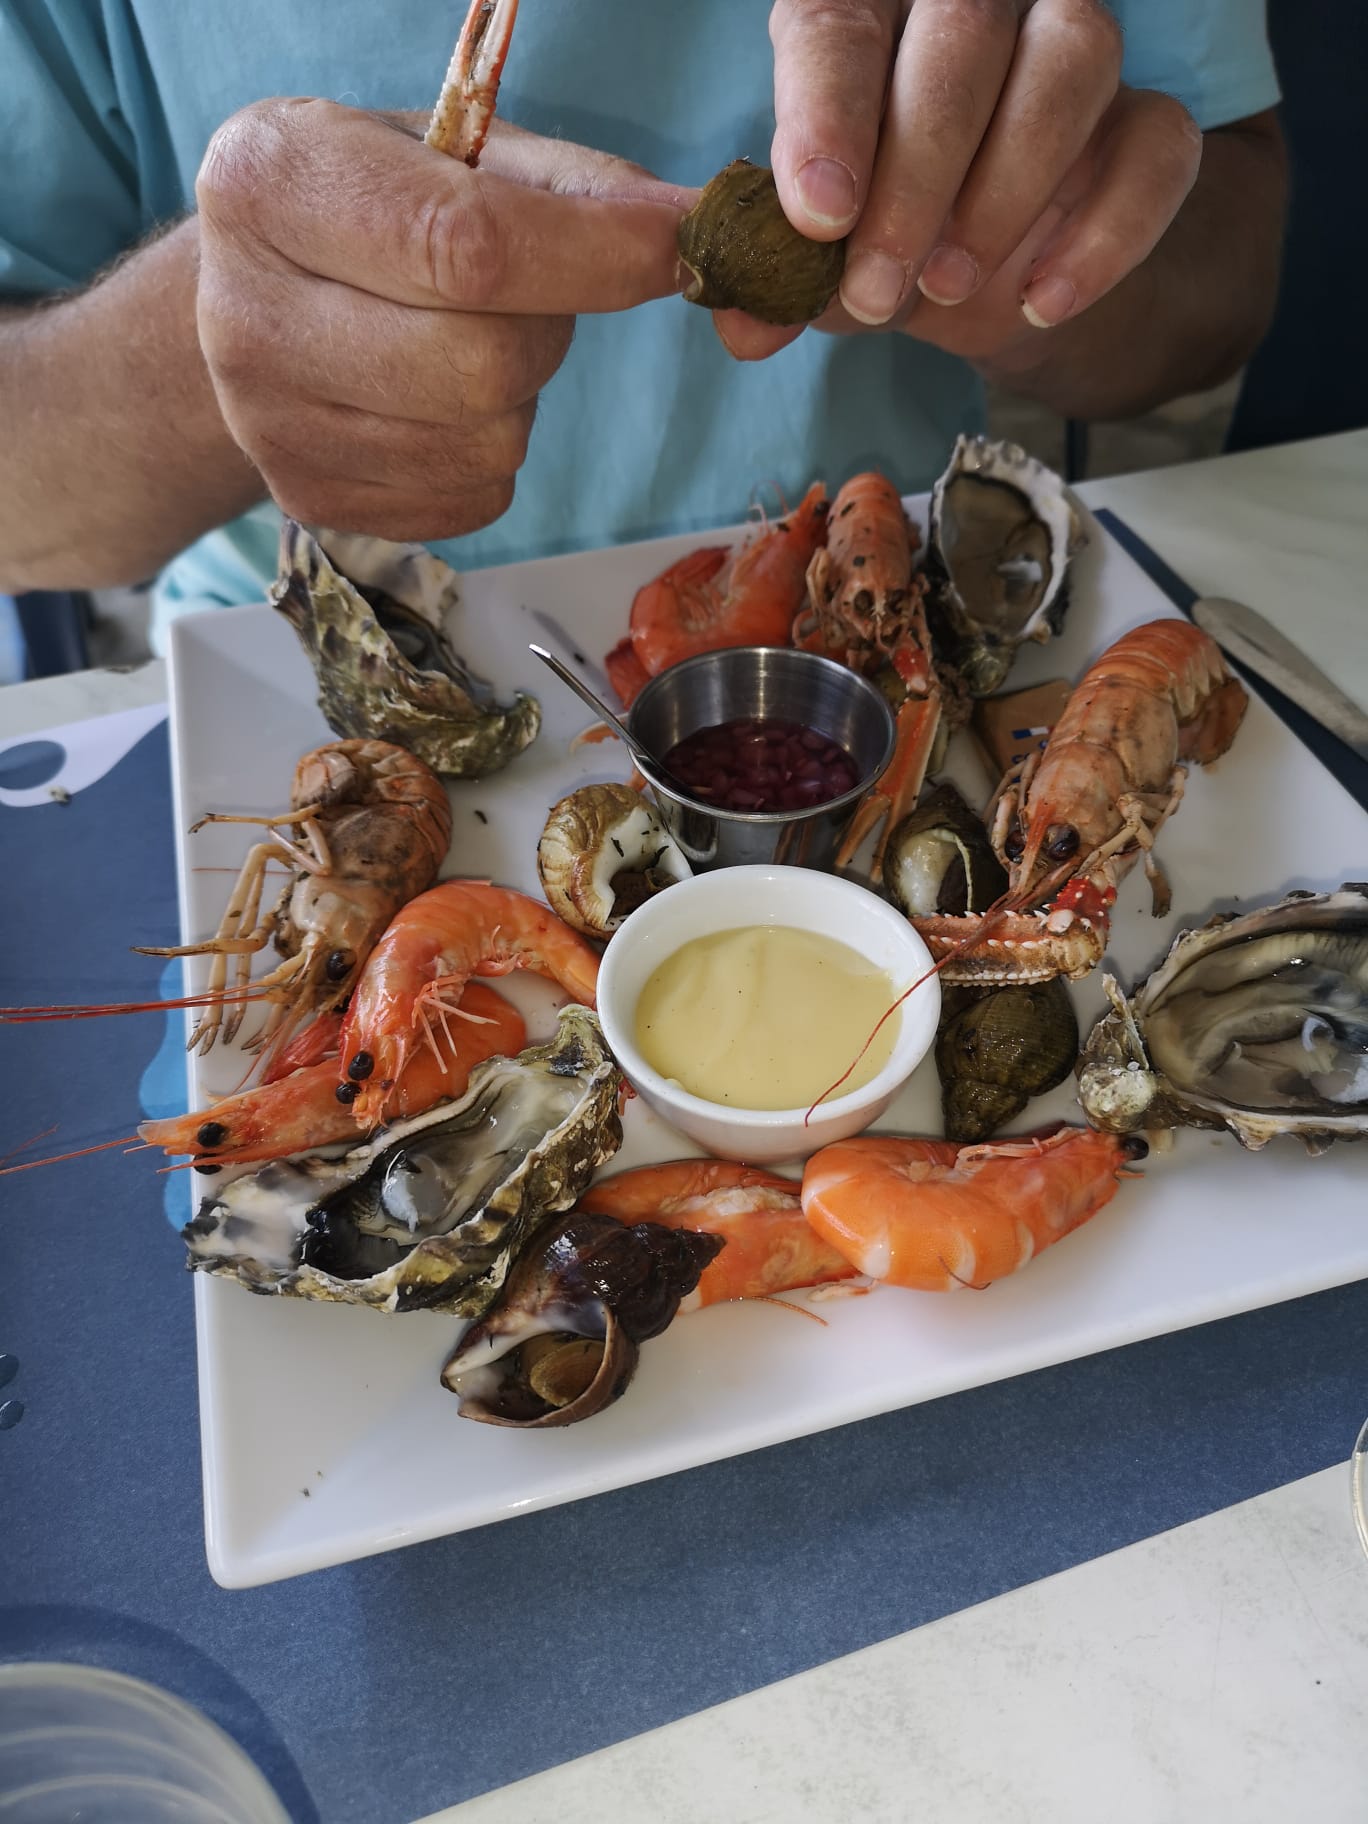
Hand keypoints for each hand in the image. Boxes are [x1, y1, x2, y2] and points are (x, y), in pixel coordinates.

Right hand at [196, 102, 687, 538]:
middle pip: (481, 366)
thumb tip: (699, 237)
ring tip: (466, 343)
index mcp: (274, 181)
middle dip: (545, 335)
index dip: (591, 258)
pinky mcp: (309, 502)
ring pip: (485, 446)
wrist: (251, 296)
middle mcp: (246, 313)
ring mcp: (269, 426)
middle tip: (525, 301)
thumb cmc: (369, 207)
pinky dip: (488, 457)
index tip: (669, 252)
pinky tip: (439, 404)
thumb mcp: (453, 153)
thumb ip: (580, 188)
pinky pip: (470, 500)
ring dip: (518, 400)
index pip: (463, 246)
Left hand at [719, 0, 1200, 364]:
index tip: (818, 215)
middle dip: (915, 173)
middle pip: (963, 32)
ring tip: (951, 286)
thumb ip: (776, 281)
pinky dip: (1107, 236)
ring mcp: (1072, 52)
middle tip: (877, 285)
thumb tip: (742, 323)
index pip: (841, 23)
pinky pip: (1161, 149)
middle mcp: (977, 5)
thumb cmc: (884, 237)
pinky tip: (1044, 303)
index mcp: (869, 15)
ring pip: (1073, 56)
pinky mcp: (1150, 122)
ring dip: (1007, 185)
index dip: (826, 113)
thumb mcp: (817, 264)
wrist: (993, 281)